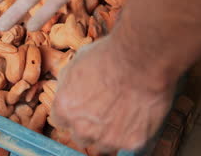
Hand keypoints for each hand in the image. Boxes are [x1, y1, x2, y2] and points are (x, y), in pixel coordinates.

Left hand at [51, 39, 173, 152]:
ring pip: (103, 145)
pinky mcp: (132, 142)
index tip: (82, 106)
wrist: (140, 60)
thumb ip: (67, 84)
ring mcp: (107, 138)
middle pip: (80, 136)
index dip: (72, 112)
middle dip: (88, 125)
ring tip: (121, 112)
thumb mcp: (75, 63)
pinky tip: (136, 115)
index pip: (59, 120)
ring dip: (108, 133)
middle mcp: (82, 128)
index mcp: (64, 109)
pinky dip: (131, 132)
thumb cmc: (108, 56)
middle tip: (103, 109)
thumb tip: (68, 89)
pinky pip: (127, 143)